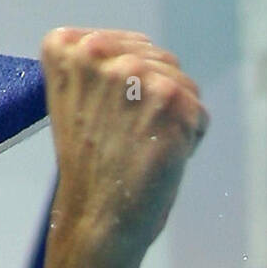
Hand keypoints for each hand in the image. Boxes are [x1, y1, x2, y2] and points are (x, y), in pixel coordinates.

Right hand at [41, 27, 208, 267]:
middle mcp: (98, 52)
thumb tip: (149, 58)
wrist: (97, 220)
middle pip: (160, 62)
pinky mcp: (170, 100)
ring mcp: (135, 74)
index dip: (133, 91)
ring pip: (184, 86)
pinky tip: (160, 159)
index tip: (109, 123)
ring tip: (143, 151)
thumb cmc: (91, 173)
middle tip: (128, 143)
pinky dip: (190, 141)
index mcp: (67, 47)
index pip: (131, 47)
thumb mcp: (80, 103)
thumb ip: (104, 71)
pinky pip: (200, 114)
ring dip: (175, 122)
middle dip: (157, 104)